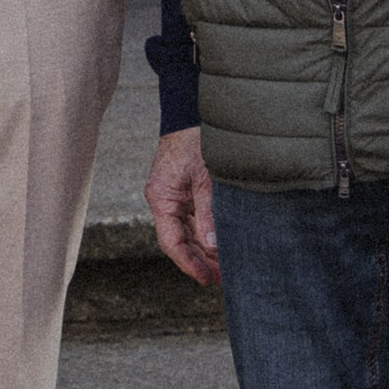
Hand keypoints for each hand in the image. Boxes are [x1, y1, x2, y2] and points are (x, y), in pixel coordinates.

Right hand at [145, 126, 221, 288]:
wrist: (191, 109)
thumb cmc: (197, 138)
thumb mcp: (206, 177)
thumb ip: (208, 212)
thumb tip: (212, 245)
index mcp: (162, 197)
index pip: (172, 242)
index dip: (189, 264)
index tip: (207, 279)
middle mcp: (165, 199)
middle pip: (180, 240)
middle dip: (200, 260)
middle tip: (224, 278)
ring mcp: (175, 195)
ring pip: (188, 232)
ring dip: (205, 248)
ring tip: (226, 265)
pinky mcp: (185, 189)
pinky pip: (194, 218)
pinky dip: (207, 232)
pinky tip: (222, 242)